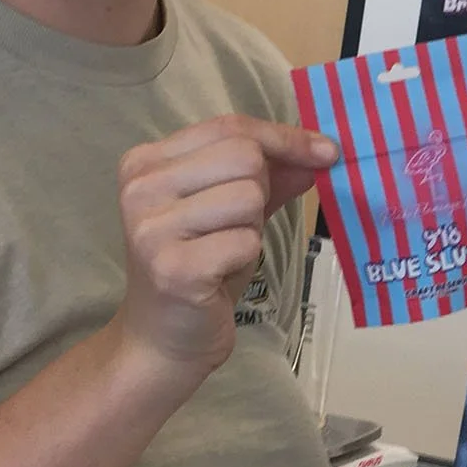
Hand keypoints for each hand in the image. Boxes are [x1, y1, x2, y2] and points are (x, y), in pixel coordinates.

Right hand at [114, 115, 337, 378]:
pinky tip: (219, 275)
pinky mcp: (173, 267)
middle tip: (239, 225)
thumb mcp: (231, 211)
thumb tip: (320, 151)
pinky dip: (246, 257)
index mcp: (145, 162)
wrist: (163, 339)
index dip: (284, 138)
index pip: (229, 127)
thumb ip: (270, 177)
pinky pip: (245, 241)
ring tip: (224, 251)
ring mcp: (152, 228)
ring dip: (252, 228)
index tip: (326, 152)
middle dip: (261, 191)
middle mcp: (141, 188)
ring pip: (248, 197)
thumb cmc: (199, 269)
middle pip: (243, 156)